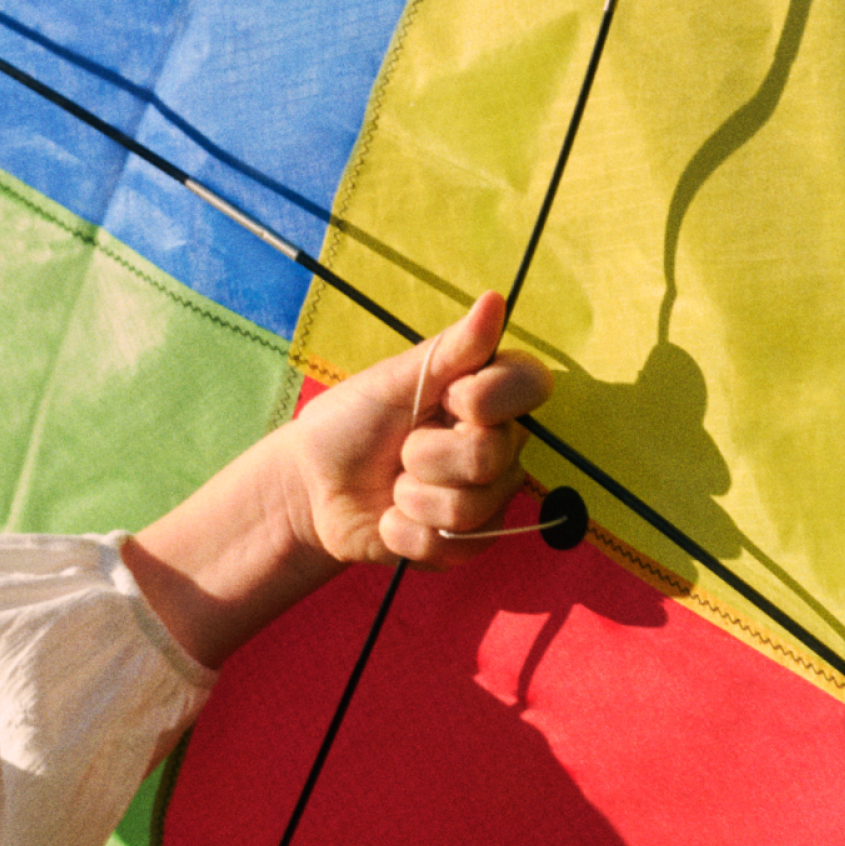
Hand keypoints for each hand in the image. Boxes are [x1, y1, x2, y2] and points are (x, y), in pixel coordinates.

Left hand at [278, 292, 548, 564]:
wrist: (313, 486)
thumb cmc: (353, 422)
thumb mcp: (393, 379)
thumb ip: (451, 348)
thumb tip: (494, 299)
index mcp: (491, 395)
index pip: (531, 386)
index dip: (482, 397)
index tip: (443, 396)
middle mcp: (503, 446)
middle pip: (491, 456)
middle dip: (424, 454)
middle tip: (401, 448)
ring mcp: (489, 498)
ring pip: (469, 508)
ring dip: (410, 497)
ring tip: (393, 485)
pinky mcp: (466, 545)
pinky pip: (448, 546)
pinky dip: (403, 532)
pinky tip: (391, 518)